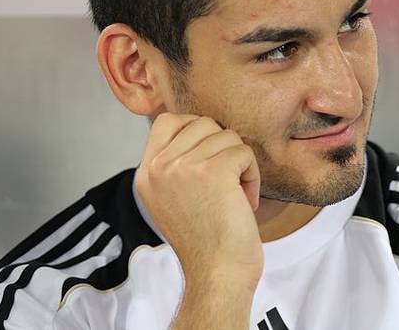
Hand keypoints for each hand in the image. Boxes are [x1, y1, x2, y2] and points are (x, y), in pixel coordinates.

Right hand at [135, 112, 262, 290]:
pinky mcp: (214, 171)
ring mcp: (184, 167)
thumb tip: (203, 131)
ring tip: (235, 195)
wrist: (217, 276)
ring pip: (227, 136)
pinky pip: (244, 151)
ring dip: (240, 163)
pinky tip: (245, 201)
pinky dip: (252, 175)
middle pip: (203, 123)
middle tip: (226, 183)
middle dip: (222, 148)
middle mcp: (159, 167)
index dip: (195, 130)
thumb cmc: (204, 241)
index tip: (210, 157)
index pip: (168, 121)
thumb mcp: (171, 198)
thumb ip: (175, 165)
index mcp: (146, 173)